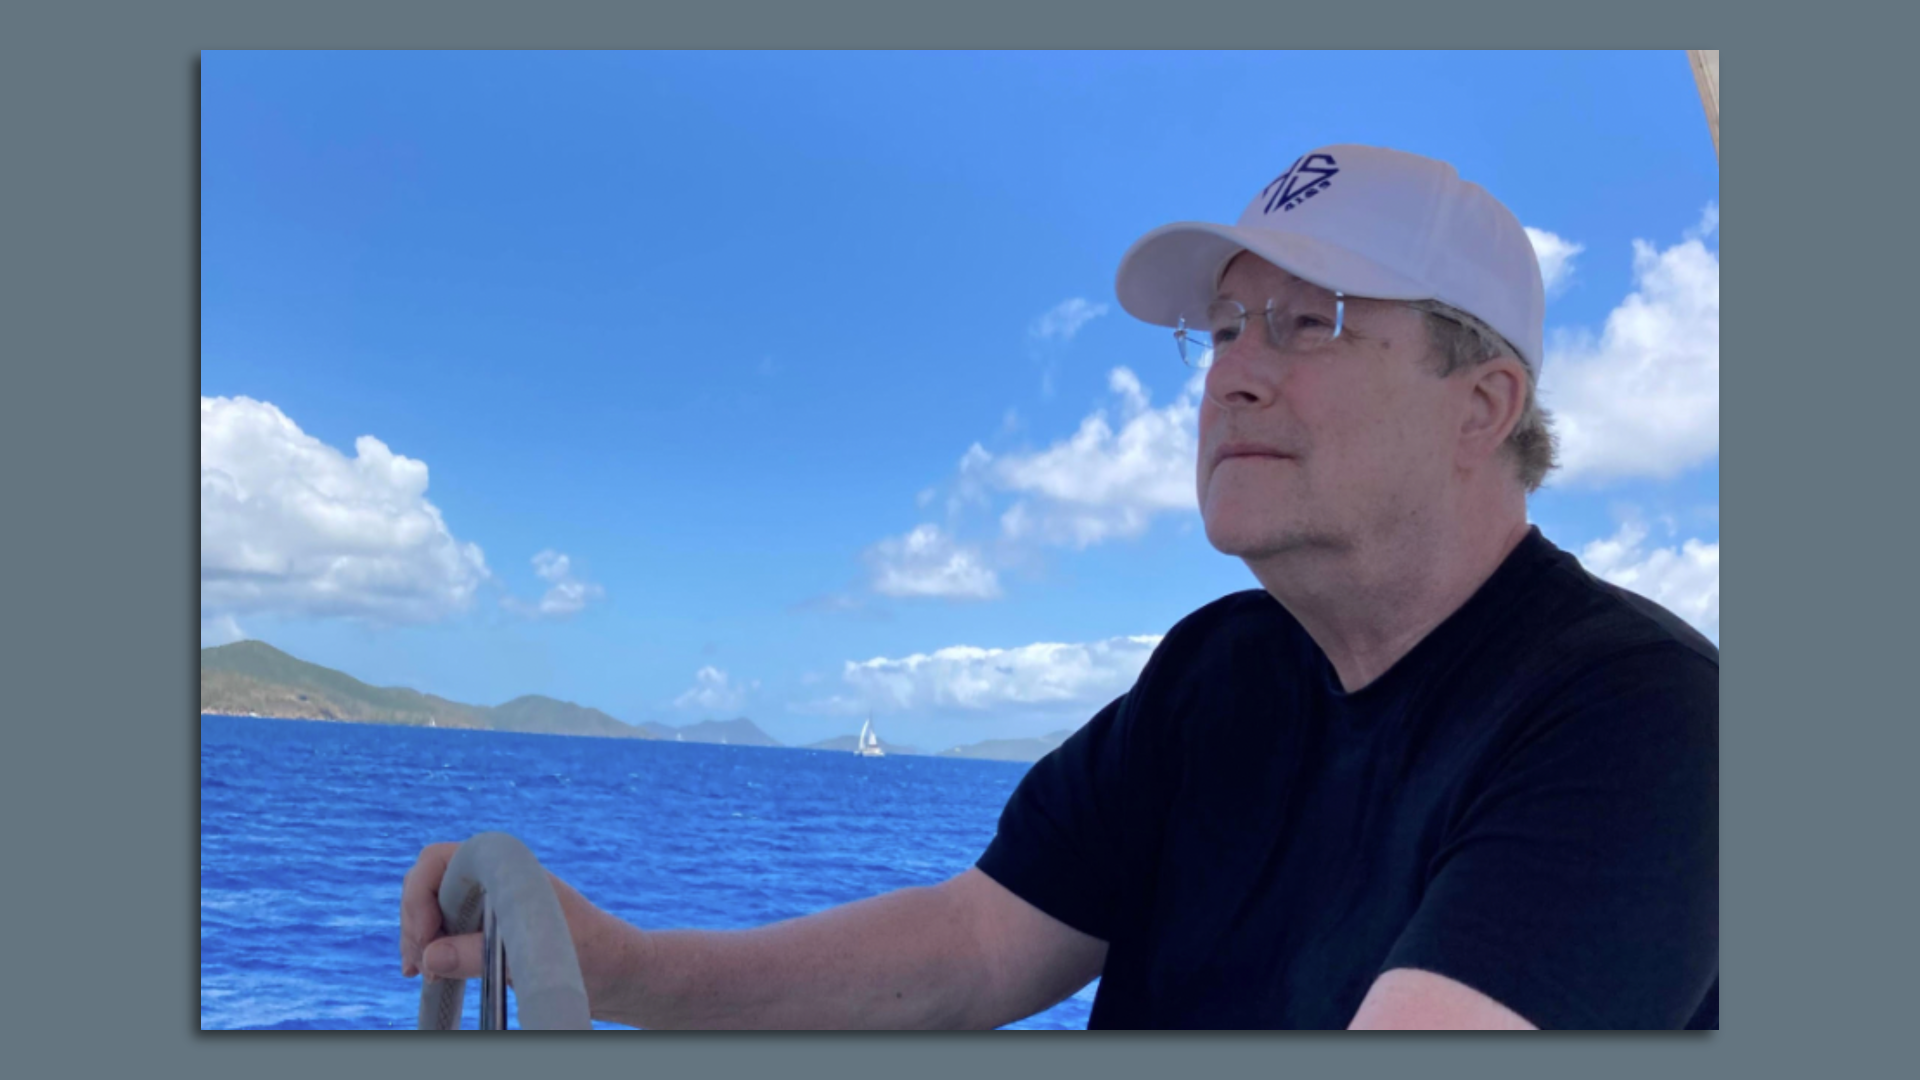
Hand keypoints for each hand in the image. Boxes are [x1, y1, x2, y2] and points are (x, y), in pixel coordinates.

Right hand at [399, 841, 628, 1007]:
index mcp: (508, 866)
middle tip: (416, 965)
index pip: (440, 860)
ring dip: (419, 938)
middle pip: (428, 884)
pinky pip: (446, 929)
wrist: (621, 971)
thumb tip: (430, 956)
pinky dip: (431, 948)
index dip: (420, 895)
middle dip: (414, 921)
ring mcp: (491, 902)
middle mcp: (495, 878)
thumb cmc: (592, 953)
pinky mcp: (490, 929)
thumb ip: (479, 954)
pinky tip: (427, 973)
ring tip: (420, 974)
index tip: (427, 938)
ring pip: (432, 908)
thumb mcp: (534, 956)